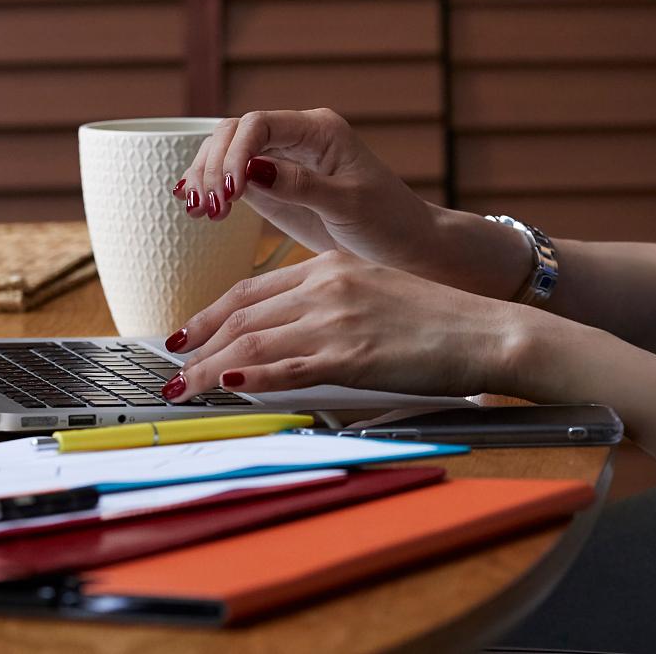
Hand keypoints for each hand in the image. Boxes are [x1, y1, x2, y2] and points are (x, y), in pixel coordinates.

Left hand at [164, 249, 525, 401]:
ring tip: (181, 389)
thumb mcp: (376, 293)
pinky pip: (284, 368)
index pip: (252, 289)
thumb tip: (289, 340)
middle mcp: (328, 285)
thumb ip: (331, 307)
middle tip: (169, 368)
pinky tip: (223, 388)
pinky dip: (247, 378)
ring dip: (207, 369)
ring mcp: (337, 319)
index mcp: (333, 265)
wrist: (486, 330)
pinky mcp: (351, 355)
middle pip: (242, 315)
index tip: (186, 335)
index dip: (211, 314)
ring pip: (252, 342)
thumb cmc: (440, 320)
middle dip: (197, 344)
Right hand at [171, 108, 442, 276]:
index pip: (260, 124)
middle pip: (234, 132)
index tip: (230, 191)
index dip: (235, 152)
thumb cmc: (389, 221)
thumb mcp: (349, 205)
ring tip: (199, 209)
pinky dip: (212, 189)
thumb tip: (251, 170)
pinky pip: (233, 177)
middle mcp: (296, 137)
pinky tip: (199, 208)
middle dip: (214, 165)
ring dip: (206, 175)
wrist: (405, 246)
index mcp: (319, 130)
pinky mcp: (273, 186)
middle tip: (208, 205)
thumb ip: (301, 186)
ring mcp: (282, 160)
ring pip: (226, 152)